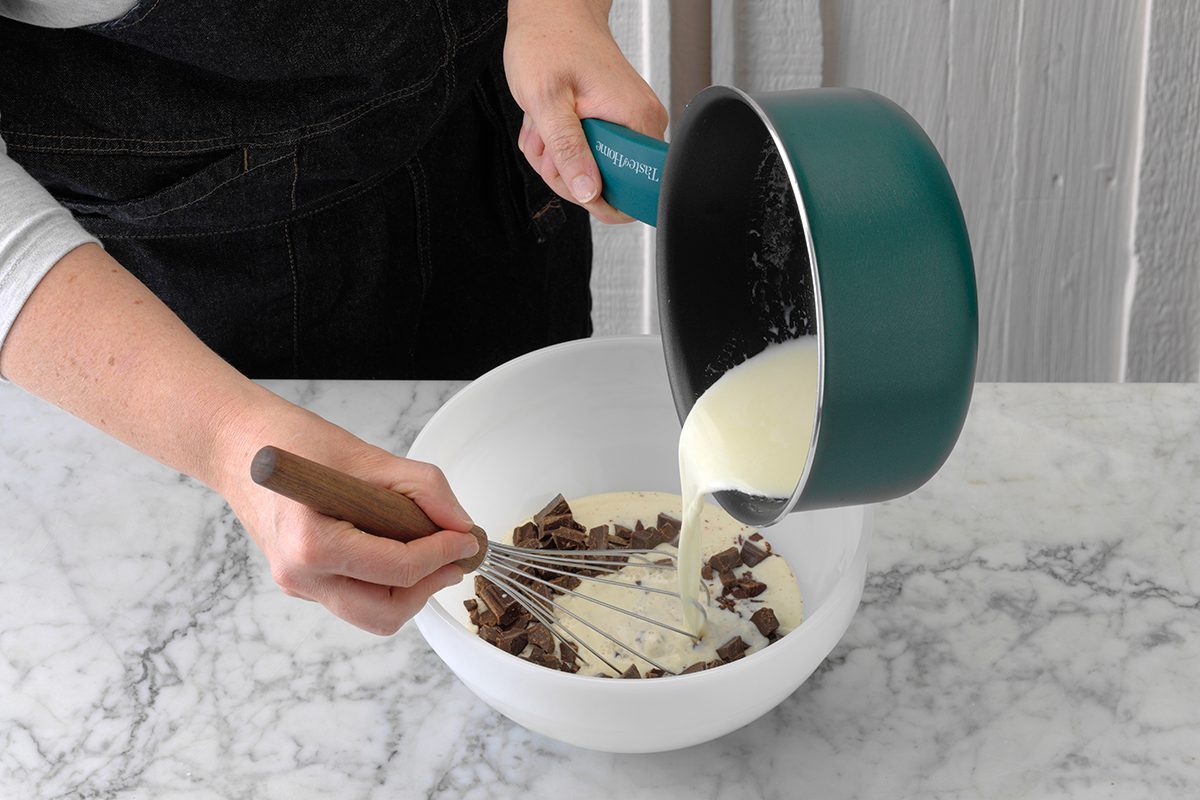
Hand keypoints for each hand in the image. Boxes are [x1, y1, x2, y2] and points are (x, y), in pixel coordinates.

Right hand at [218, 404, 480, 634]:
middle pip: (386, 612)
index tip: (467, 538)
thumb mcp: (370, 456)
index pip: (397, 569)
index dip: (442, 554)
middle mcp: (300, 576)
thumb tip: (462, 525)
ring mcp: (298, 585)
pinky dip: (387, 582)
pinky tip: (398, 549)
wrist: (238, 444)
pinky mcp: (303, 583)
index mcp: (312, 545)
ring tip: (430, 552)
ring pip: (372, 614)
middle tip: (455, 556)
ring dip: (410, 590)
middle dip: (428, 586)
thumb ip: (425, 490)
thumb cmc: (293, 441)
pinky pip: (356, 597)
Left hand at [505, 0, 667, 222]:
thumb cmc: (549, 41)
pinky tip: (550, 125)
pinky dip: (560, 147)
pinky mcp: (613, 124)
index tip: (568, 175)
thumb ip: (568, 149)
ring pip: (591, 172)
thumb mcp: (548, 101)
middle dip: (565, 172)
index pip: (634, 189)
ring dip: (557, 158)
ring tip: (543, 127)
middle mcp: (641, 124)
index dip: (595, 195)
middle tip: (546, 143)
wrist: (551, 12)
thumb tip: (587, 191)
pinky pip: (587, 155)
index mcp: (637, 120)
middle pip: (608, 185)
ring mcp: (628, 124)